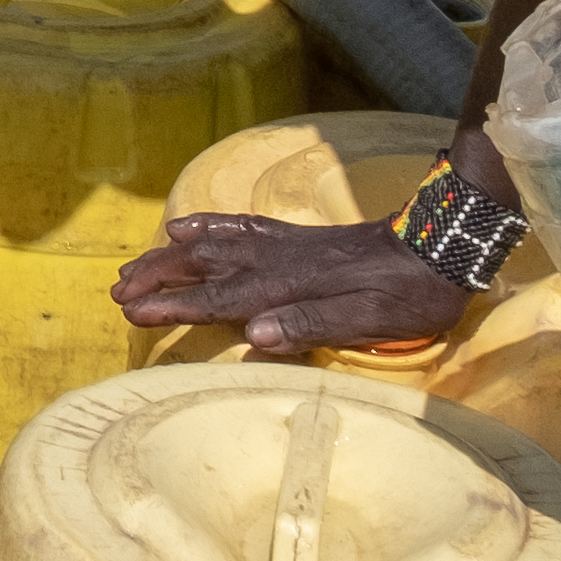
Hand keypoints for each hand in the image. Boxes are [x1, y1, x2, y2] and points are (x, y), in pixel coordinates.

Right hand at [110, 213, 472, 357]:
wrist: (443, 244)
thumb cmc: (410, 295)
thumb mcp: (369, 321)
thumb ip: (310, 326)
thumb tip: (254, 333)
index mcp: (291, 288)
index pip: (219, 300)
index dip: (174, 306)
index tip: (133, 312)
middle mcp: (279, 262)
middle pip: (204, 268)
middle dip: (157, 279)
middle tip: (116, 292)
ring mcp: (286, 246)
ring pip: (214, 246)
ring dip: (170, 256)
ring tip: (133, 265)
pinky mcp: (298, 238)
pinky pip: (241, 227)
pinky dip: (209, 227)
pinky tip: (187, 227)